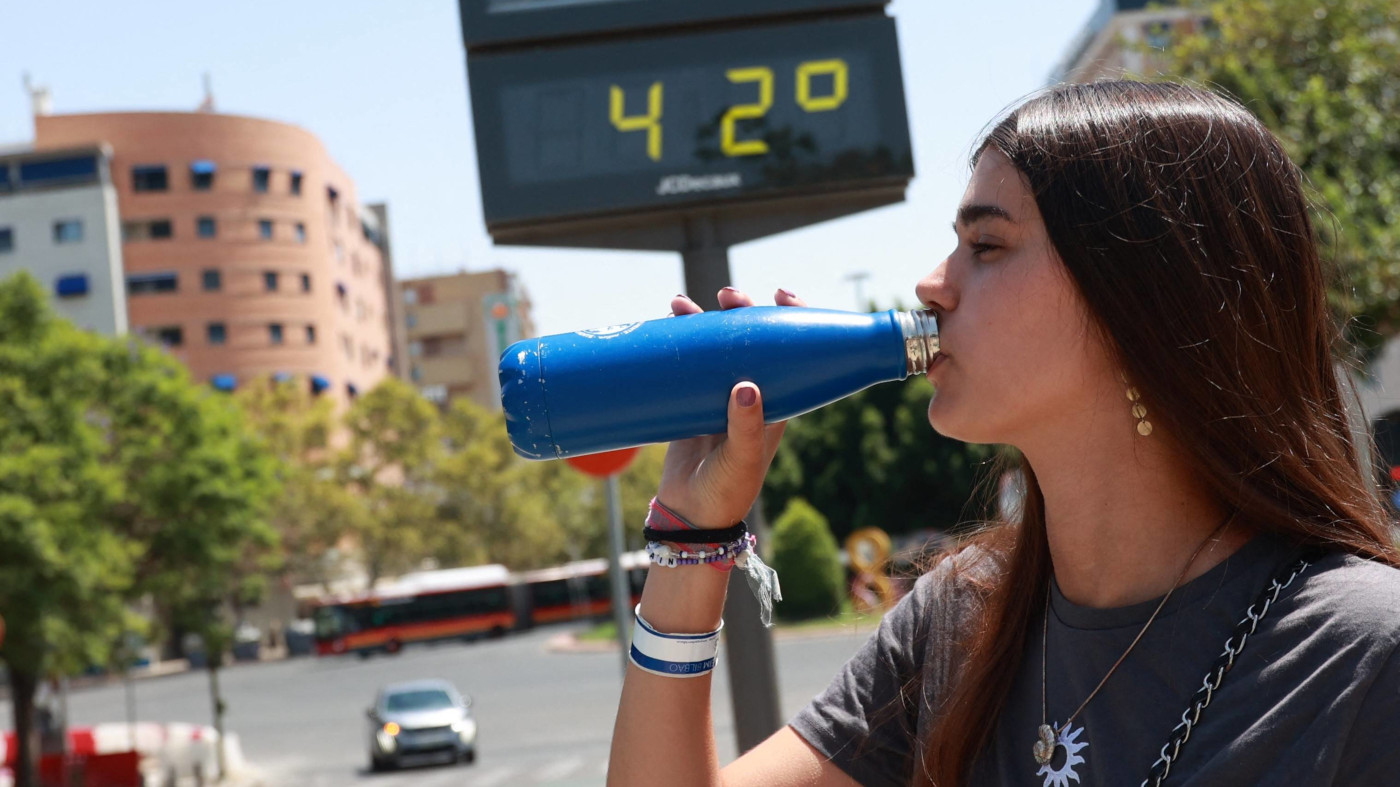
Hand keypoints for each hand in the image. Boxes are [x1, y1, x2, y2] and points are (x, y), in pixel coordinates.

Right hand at [655, 287, 808, 528]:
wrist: (689, 516)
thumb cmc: (727, 492)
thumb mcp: (741, 460)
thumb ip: (746, 427)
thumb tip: (747, 385)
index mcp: (778, 402)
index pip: (793, 351)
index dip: (793, 319)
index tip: (782, 297)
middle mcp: (752, 394)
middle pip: (752, 339)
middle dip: (742, 312)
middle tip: (728, 297)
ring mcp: (719, 396)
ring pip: (717, 346)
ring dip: (705, 321)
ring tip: (683, 304)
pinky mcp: (690, 401)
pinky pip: (687, 363)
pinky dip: (679, 340)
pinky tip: (668, 320)